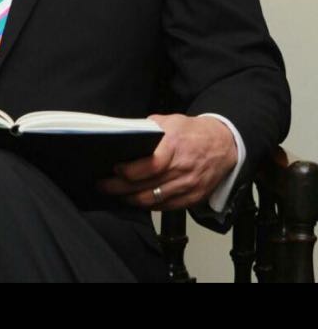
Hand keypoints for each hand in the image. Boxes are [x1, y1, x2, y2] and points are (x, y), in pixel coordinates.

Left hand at [97, 114, 237, 210]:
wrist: (224, 145)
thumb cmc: (193, 132)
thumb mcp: (171, 121)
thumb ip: (148, 129)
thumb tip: (125, 136)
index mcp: (175, 147)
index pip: (149, 166)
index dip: (129, 172)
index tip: (114, 169)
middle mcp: (182, 169)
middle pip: (145, 186)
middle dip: (119, 188)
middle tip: (103, 186)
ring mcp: (188, 186)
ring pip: (152, 200)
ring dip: (130, 199)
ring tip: (116, 194)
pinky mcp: (192, 198)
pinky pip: (165, 207)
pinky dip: (148, 205)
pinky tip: (136, 199)